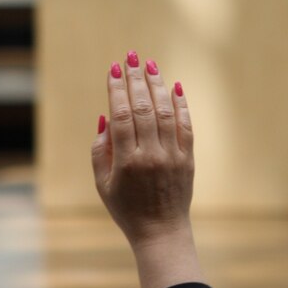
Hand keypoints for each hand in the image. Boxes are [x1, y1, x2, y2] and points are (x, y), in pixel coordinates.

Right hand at [91, 52, 202, 287]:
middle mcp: (151, 155)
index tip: (114, 68)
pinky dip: (181, 105)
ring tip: (150, 65)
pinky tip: (175, 87)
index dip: (116, 89)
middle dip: (135, 79)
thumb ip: (100, 150)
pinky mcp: (188, 159)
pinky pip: (185, 126)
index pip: (121, 116)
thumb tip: (105, 117)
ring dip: (157, 86)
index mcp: (126, 162)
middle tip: (131, 57)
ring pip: (165, 113)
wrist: (161, 231)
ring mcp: (172, 156)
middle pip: (143, 108)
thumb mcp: (102, 184)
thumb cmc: (126, 208)